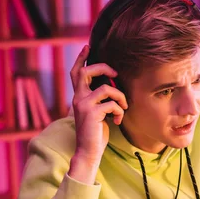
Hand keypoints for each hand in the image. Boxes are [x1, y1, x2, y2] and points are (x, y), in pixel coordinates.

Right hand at [69, 45, 127, 181]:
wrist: (89, 151)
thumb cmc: (95, 133)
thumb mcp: (97, 112)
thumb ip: (100, 99)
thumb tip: (112, 85)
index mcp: (78, 97)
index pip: (76, 73)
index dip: (81, 59)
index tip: (87, 46)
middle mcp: (77, 98)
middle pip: (87, 72)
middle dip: (104, 68)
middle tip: (116, 74)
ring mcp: (83, 105)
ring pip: (106, 88)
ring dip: (120, 96)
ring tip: (123, 107)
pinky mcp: (91, 113)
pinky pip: (112, 104)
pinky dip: (119, 111)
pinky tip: (118, 120)